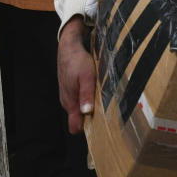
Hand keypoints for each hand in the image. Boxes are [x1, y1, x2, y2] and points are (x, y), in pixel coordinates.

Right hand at [57, 16, 95, 134]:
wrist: (69, 47)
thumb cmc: (77, 61)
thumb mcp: (86, 76)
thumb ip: (86, 94)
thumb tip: (87, 112)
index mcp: (70, 102)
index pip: (75, 127)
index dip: (87, 130)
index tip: (101, 127)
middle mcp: (68, 102)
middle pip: (80, 120)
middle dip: (93, 118)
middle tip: (108, 112)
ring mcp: (69, 96)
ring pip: (81, 109)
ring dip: (91, 107)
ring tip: (104, 100)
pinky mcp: (72, 90)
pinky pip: (81, 100)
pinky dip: (89, 98)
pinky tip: (97, 91)